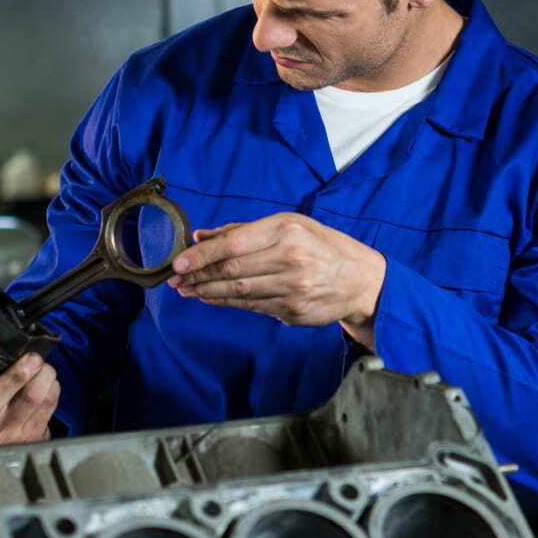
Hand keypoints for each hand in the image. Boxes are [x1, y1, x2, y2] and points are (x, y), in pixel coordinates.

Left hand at [168, 213, 385, 348]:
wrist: (361, 280)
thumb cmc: (322, 246)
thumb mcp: (290, 225)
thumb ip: (244, 231)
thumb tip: (201, 237)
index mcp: (287, 230)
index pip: (234, 244)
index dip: (202, 255)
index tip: (178, 261)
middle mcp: (291, 259)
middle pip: (232, 270)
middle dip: (198, 275)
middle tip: (175, 279)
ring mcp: (294, 289)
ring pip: (239, 292)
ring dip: (208, 292)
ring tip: (187, 290)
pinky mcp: (295, 312)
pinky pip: (253, 307)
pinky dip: (228, 303)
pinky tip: (212, 298)